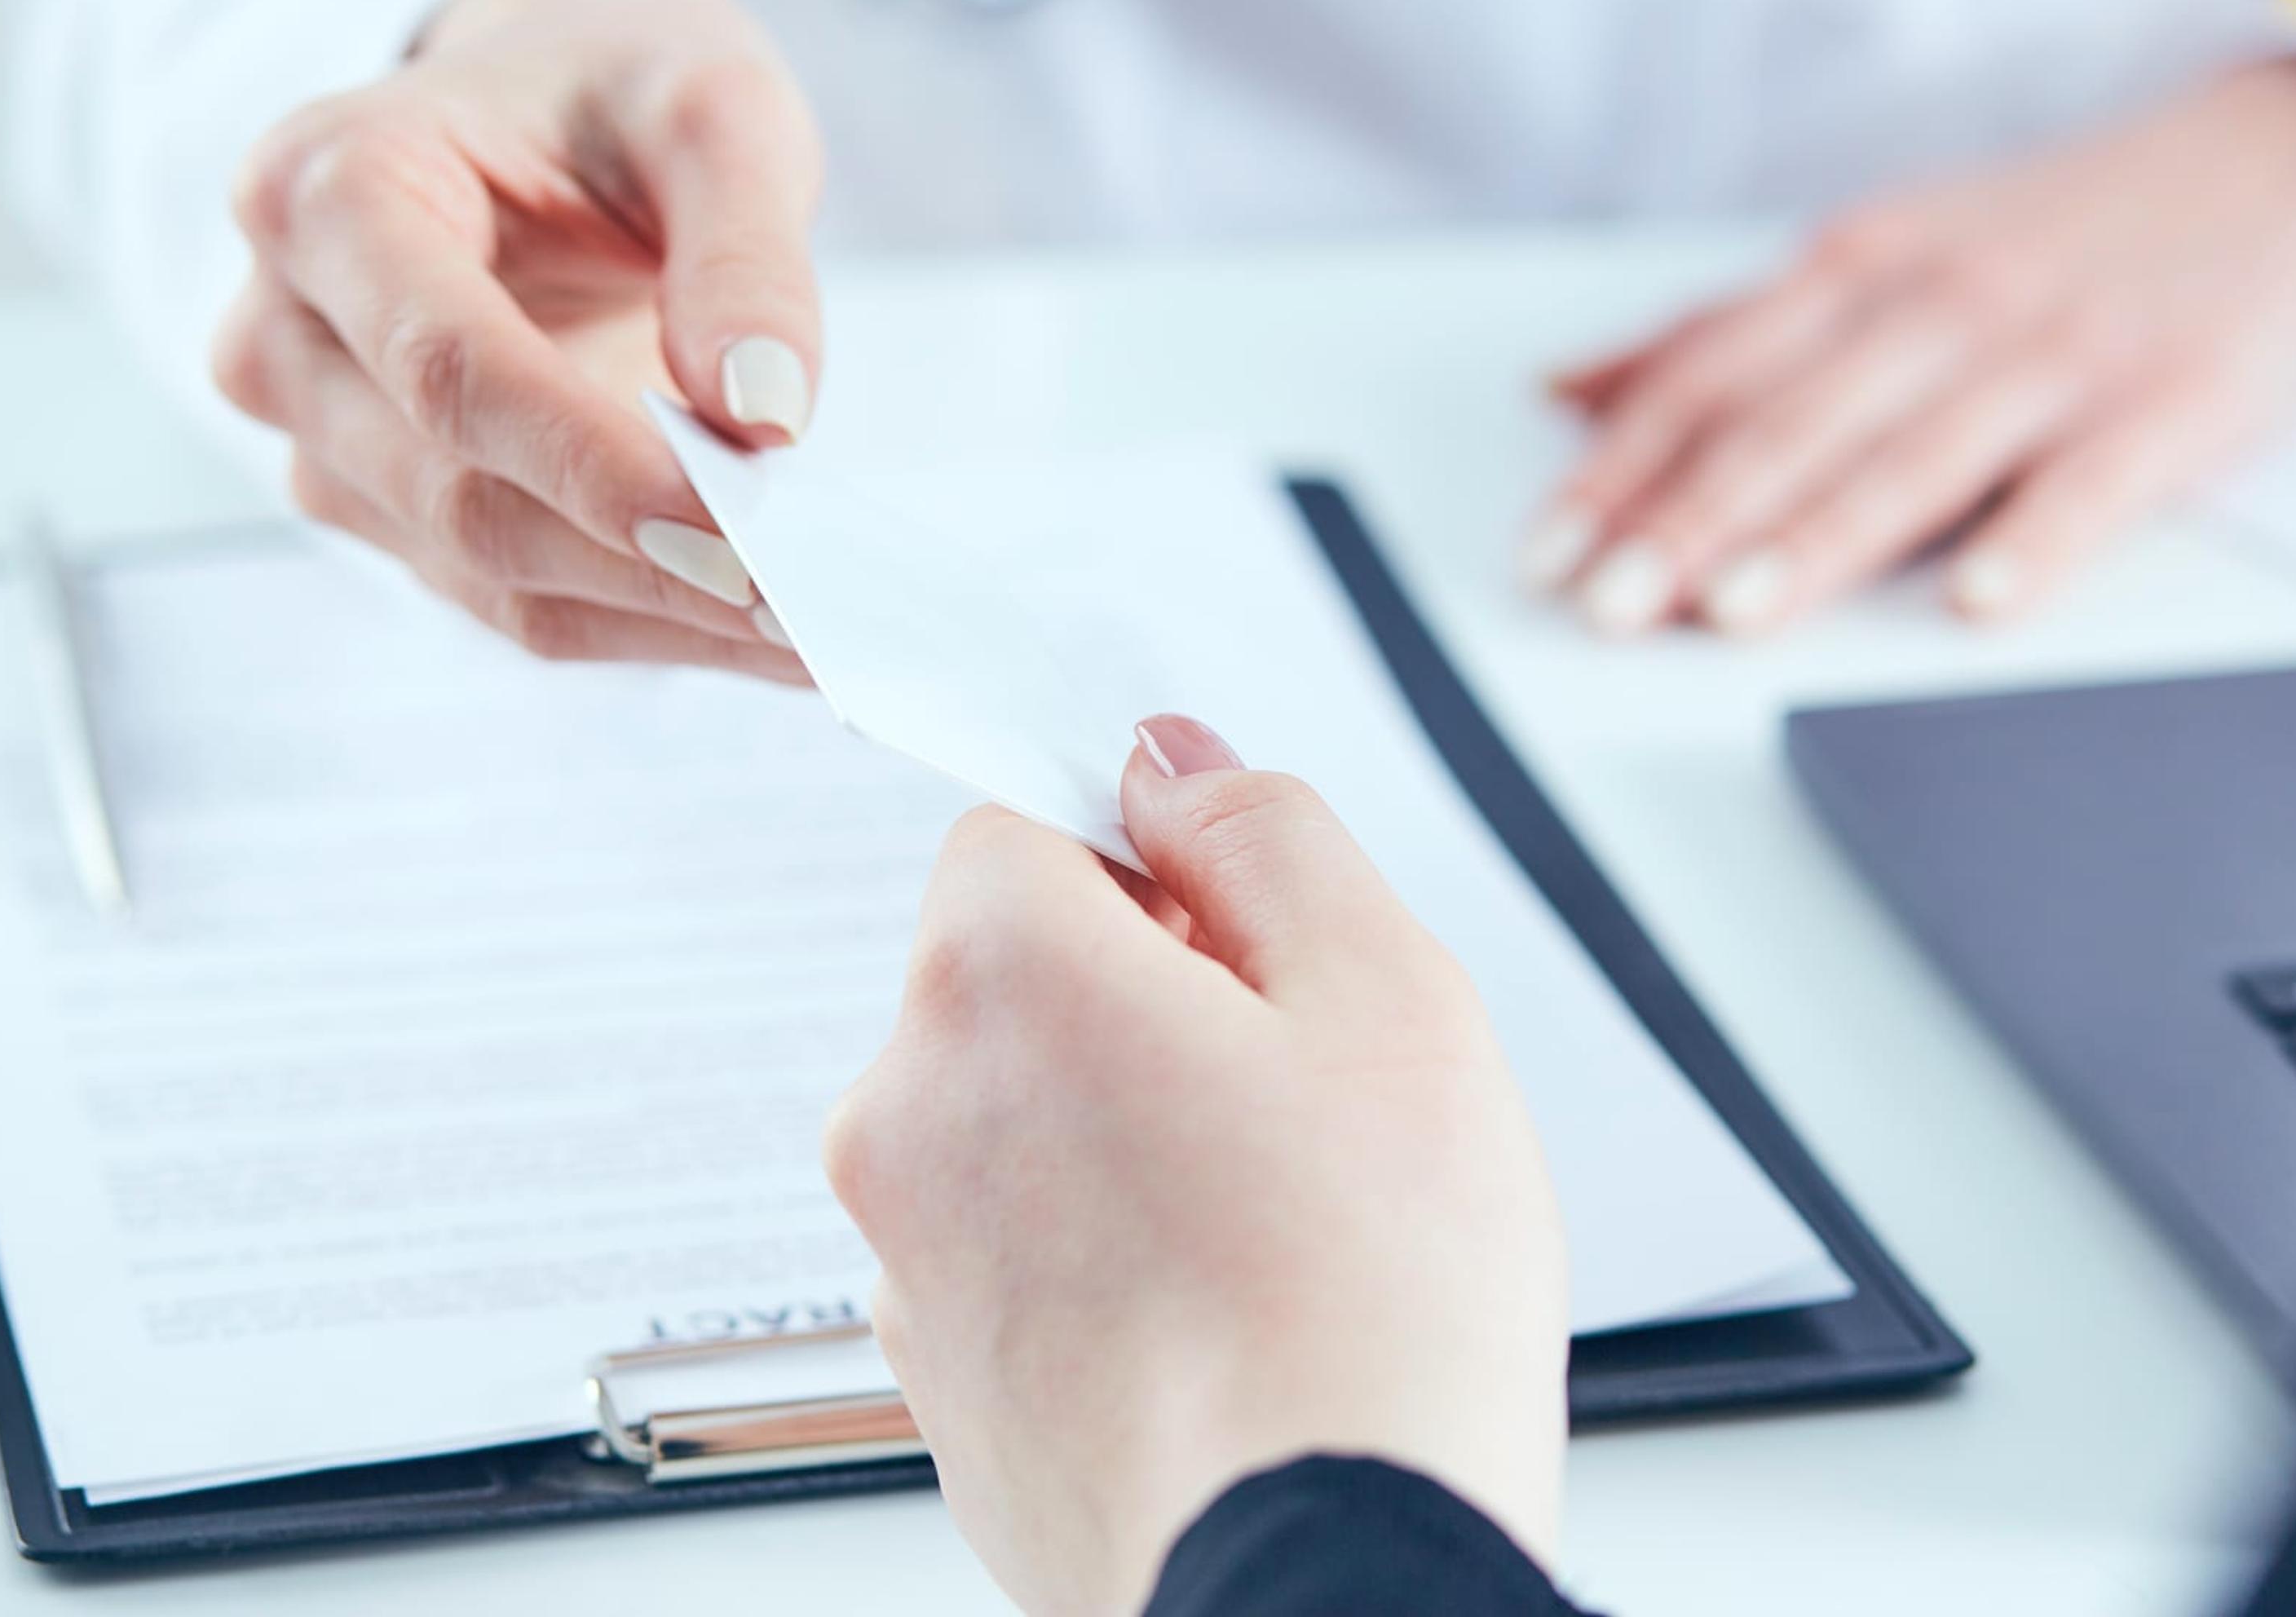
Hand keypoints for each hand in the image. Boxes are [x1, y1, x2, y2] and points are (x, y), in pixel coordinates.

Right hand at [212, 0, 824, 678]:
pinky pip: (521, 599)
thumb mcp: (711, 103)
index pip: (452, 369)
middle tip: (819, 605)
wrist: (544, 102)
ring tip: (823, 629)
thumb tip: (765, 416)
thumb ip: (744, 248)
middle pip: (463, 493)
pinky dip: (655, 622)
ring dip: (665, 615)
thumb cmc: (617, 85)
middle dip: (649, 562)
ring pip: (492, 573)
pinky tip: (774, 632)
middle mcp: (286, 330)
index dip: (596, 465)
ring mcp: (324, 437)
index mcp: (330, 192)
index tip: (745, 530)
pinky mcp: (390, 510)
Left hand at [824, 717, 1568, 1616]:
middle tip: (1298, 1102)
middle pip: (1016, 975)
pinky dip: (1102, 1262)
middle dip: (1147, 1001)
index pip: (1023, 824)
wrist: (1317, 1585)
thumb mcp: (1387, 994)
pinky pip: (1016, 1256)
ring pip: (1018, 1122)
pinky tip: (1223, 1322)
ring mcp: (909, 1262)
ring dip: (1125, 1136)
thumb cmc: (1370, 1311)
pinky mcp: (938, 1385)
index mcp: (1000, 979)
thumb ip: (1265, 834)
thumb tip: (1169, 761)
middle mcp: (908, 1110)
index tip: (1251, 946)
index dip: (1158, 865)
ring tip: (1272, 1234)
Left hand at [1524, 57, 2295, 634]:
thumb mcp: (1881, 248)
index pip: (1710, 375)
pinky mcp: (2172, 401)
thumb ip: (1730, 330)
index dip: (1620, 469)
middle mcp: (1944, 301)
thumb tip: (1568, 390)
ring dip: (1817, 537)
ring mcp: (2057, 352)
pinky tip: (1979, 600)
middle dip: (1686, 520)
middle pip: (1791, 421)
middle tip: (1607, 606)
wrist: (2286, 159)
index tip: (1546, 554)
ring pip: (1914, 454)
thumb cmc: (2056, 228)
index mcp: (1862, 265)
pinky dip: (2032, 540)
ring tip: (1734, 612)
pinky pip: (2091, 481)